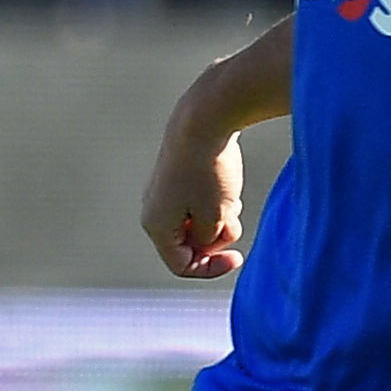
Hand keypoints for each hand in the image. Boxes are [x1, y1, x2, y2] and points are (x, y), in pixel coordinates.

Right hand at [143, 107, 246, 277]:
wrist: (202, 122)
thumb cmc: (209, 171)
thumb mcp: (216, 216)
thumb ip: (209, 240)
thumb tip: (205, 242)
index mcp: (156, 226)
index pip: (182, 265)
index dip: (211, 268)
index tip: (238, 258)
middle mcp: (152, 212)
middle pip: (187, 244)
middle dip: (216, 238)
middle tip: (235, 219)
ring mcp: (161, 194)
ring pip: (193, 223)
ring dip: (216, 220)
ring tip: (231, 199)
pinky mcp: (173, 178)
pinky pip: (193, 204)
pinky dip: (211, 204)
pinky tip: (224, 187)